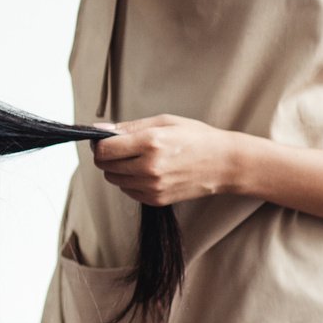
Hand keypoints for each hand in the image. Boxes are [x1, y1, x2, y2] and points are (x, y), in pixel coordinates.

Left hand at [92, 115, 241, 206]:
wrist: (224, 164)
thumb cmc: (197, 138)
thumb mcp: (164, 122)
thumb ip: (129, 127)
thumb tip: (100, 129)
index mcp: (150, 143)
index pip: (105, 149)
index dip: (98, 143)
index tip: (102, 139)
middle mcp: (149, 167)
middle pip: (105, 166)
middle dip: (106, 156)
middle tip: (118, 147)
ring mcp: (153, 187)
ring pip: (114, 180)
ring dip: (117, 168)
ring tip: (135, 158)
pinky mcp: (157, 200)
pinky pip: (128, 191)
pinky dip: (129, 181)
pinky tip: (144, 170)